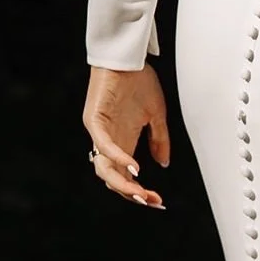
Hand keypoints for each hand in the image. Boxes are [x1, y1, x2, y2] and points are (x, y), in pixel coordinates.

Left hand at [83, 63, 169, 208]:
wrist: (127, 58)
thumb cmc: (138, 81)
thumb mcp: (156, 116)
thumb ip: (159, 140)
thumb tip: (164, 162)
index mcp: (123, 142)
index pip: (126, 177)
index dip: (140, 192)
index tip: (158, 202)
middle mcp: (109, 141)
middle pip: (113, 179)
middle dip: (132, 194)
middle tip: (151, 201)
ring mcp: (100, 133)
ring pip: (104, 169)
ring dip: (123, 184)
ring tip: (141, 193)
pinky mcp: (95, 121)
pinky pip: (105, 146)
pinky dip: (120, 159)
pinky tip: (135, 168)